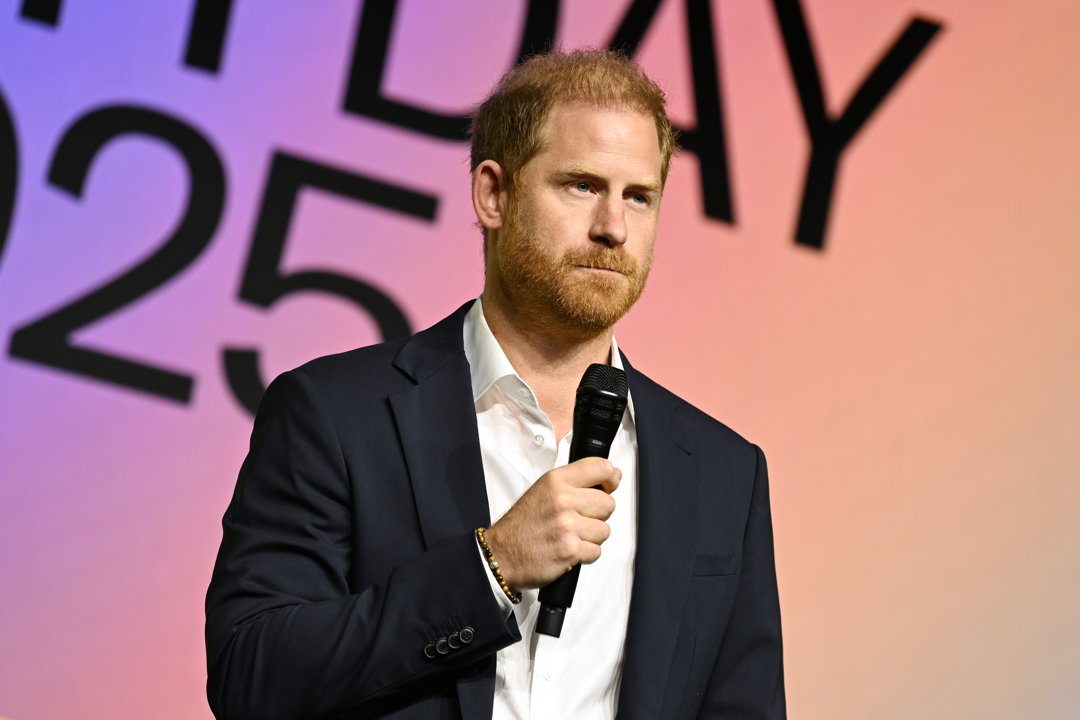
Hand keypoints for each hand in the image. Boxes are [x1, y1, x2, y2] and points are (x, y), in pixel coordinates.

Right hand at [484, 456, 620, 590]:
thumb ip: (576, 482)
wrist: (502, 554)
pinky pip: (596, 552)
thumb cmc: (523, 524)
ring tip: (569, 537)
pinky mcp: (570, 550)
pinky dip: (584, 555)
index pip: (601, 468)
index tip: (608, 486)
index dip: (610, 478)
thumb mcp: (544, 490)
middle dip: (597, 516)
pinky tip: (567, 550)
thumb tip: (613, 475)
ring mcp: (567, 525)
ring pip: (604, 530)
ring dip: (590, 538)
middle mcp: (562, 499)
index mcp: (556, 480)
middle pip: (608, 504)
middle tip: (577, 521)